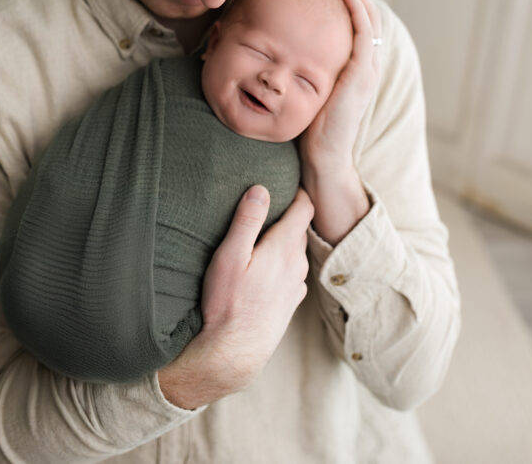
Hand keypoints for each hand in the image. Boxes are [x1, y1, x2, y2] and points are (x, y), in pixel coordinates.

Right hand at [158, 185, 313, 408]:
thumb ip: (246, 221)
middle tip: (276, 200)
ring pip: (297, 252)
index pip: (304, 209)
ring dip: (288, 240)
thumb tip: (261, 189)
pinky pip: (293, 273)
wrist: (234, 352)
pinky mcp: (291, 302)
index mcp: (284, 248)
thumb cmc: (226, 303)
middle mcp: (297, 265)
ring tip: (269, 231)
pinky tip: (268, 267)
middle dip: (292, 213)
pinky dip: (285, 263)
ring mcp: (297, 285)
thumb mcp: (229, 256)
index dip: (299, 192)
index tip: (289, 180)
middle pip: (301, 229)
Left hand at [297, 0, 379, 241]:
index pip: (355, 24)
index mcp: (355, 69)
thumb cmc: (308, 131)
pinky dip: (354, 5)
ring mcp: (367, 68)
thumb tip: (274, 54)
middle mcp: (366, 65)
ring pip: (367, 15)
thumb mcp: (305, 92)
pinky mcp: (362, 72)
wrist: (323, 159)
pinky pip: (363, 29)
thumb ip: (300, 72)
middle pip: (365, 13)